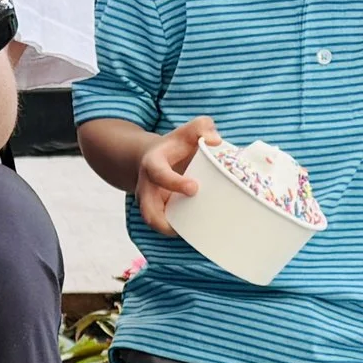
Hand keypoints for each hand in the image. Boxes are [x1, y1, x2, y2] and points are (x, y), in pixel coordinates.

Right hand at [135, 116, 217, 236]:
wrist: (155, 158)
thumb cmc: (177, 145)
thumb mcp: (187, 131)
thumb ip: (201, 127)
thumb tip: (215, 141)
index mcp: (153, 164)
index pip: (158, 174)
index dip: (174, 183)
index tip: (194, 188)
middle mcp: (147, 187)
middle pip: (148, 211)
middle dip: (164, 221)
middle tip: (188, 224)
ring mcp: (151, 203)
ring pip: (154, 224)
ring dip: (173, 232)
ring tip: (197, 234)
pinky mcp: (160, 213)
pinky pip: (166, 227)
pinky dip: (180, 233)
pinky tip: (201, 234)